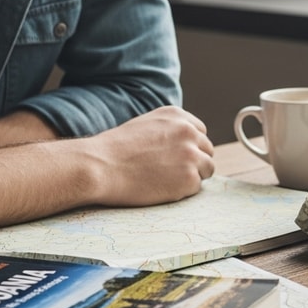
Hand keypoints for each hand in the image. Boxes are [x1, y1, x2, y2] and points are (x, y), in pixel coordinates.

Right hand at [83, 106, 214, 206]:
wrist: (100, 167)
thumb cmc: (116, 149)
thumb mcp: (146, 125)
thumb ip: (169, 129)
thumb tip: (188, 143)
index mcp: (177, 116)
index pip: (200, 132)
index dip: (190, 146)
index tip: (176, 157)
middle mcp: (188, 132)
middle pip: (207, 150)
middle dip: (194, 161)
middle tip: (172, 173)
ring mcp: (191, 155)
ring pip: (207, 168)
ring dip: (192, 176)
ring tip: (166, 180)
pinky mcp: (189, 178)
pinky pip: (196, 187)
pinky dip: (182, 191)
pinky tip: (161, 188)